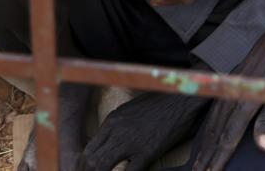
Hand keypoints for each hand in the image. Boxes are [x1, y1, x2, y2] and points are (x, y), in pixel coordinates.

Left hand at [76, 92, 208, 170]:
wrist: (180, 100)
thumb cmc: (158, 104)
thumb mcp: (130, 110)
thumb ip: (117, 126)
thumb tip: (109, 143)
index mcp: (112, 121)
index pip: (88, 149)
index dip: (84, 167)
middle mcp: (117, 130)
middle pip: (91, 160)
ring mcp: (131, 141)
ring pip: (102, 166)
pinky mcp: (147, 151)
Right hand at [192, 14, 264, 170]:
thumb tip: (262, 147)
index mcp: (246, 101)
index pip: (229, 137)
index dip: (219, 158)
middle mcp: (233, 93)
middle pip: (216, 131)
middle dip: (207, 154)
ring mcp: (230, 85)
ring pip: (213, 119)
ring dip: (206, 141)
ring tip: (200, 159)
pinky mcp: (232, 79)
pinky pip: (215, 106)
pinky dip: (208, 123)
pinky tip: (207, 130)